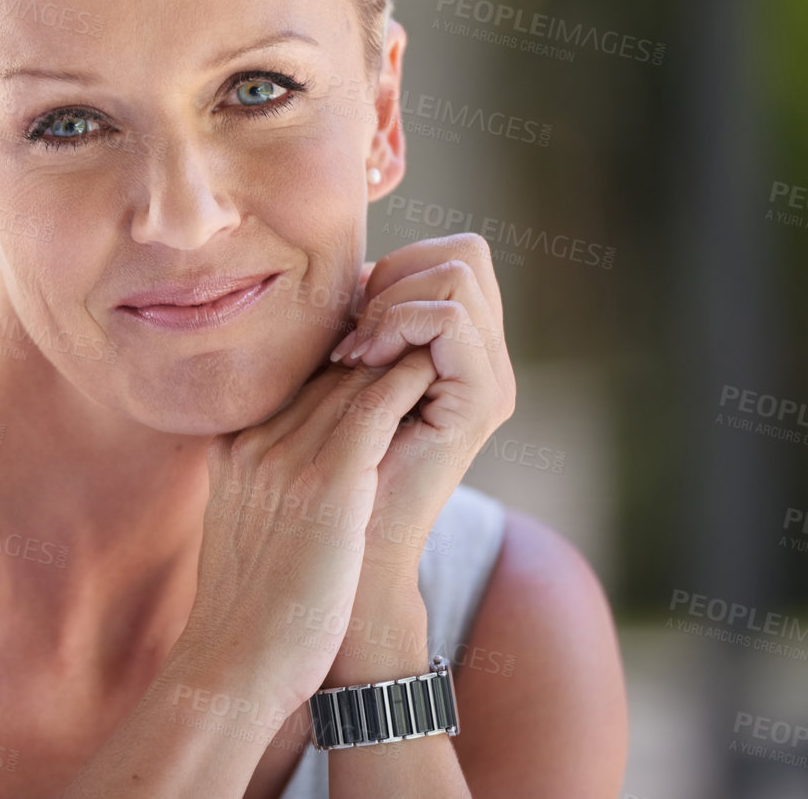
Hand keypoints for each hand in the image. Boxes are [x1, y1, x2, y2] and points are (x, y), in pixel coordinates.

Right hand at [180, 344, 443, 720]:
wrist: (236, 663)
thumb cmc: (247, 614)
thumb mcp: (239, 534)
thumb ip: (257, 492)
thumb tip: (287, 487)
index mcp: (231, 453)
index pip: (290, 388)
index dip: (334, 369)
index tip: (369, 357)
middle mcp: (254, 445)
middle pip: (319, 376)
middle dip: (366, 355)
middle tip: (409, 335)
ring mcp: (284, 459)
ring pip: (348, 381)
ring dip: (391, 358)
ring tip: (427, 340)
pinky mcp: (327, 483)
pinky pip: (374, 408)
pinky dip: (404, 381)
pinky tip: (430, 369)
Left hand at [323, 234, 515, 675]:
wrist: (341, 554)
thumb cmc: (320, 475)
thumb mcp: (330, 384)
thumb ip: (348, 330)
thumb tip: (342, 269)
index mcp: (454, 353)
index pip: (448, 255)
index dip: (391, 266)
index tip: (344, 316)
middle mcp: (482, 363)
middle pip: (465, 254)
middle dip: (397, 274)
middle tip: (352, 331)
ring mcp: (489, 382)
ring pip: (460, 275)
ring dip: (393, 299)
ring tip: (354, 349)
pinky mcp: (483, 403)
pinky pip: (449, 320)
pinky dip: (399, 321)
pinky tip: (361, 360)